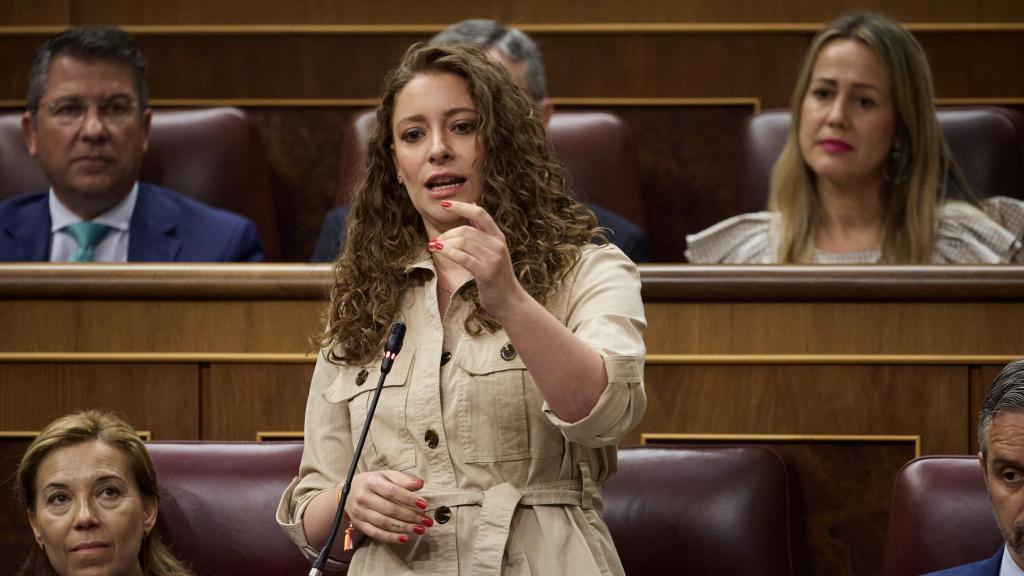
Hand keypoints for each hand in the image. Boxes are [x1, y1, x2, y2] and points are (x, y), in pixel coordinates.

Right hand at [345, 470, 432, 543]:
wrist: (349, 491)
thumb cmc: (374, 482)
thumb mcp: (387, 475)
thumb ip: (403, 480)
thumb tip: (420, 484)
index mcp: (372, 482)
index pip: (393, 492)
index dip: (409, 499)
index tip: (424, 505)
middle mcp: (364, 497)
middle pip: (390, 509)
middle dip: (411, 516)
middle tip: (427, 521)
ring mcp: (360, 512)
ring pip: (384, 523)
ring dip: (404, 528)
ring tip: (420, 530)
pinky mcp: (359, 524)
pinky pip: (376, 533)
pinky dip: (391, 538)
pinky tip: (405, 538)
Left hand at [429, 200, 529, 318]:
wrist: (509, 300)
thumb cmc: (497, 275)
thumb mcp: (493, 249)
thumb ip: (482, 229)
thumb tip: (473, 204)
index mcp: (498, 236)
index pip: (479, 213)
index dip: (461, 206)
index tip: (444, 204)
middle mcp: (498, 245)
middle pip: (467, 230)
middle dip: (447, 234)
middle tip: (436, 241)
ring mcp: (493, 259)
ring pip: (463, 242)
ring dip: (445, 244)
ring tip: (435, 247)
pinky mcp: (486, 273)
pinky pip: (463, 258)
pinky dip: (448, 252)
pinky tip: (438, 250)